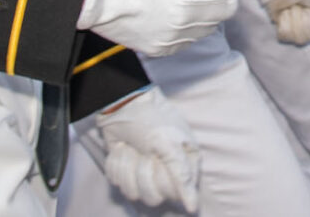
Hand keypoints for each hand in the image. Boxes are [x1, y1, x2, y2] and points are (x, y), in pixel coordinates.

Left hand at [87, 86, 201, 213]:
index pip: (174, 193)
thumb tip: (193, 206)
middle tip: (144, 152)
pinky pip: (118, 183)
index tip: (157, 159)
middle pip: (153, 196)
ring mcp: (145, 173)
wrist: (122, 104)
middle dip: (142, 172)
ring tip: (131, 148)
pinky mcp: (126, 172)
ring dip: (127, 168)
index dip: (162, 178)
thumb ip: (182, 176)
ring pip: (133, 192)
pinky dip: (116, 165)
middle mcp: (167, 172)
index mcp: (185, 164)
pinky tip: (122, 150)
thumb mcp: (169, 144)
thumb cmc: (150, 119)